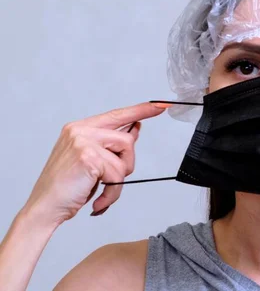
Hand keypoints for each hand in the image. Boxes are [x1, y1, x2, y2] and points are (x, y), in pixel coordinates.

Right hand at [21, 102, 167, 226]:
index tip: (161, 105)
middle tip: (110, 179)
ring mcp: (83, 141)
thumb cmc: (67, 187)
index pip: (118, 115)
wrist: (45, 207)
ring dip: (118, 180)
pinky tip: (98, 200)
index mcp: (80, 128)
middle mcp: (80, 130)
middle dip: (126, 164)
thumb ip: (111, 145)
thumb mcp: (91, 161)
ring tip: (102, 190)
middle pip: (127, 140)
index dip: (142, 110)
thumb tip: (134, 130)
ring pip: (124, 158)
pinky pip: (117, 175)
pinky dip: (112, 193)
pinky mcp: (88, 157)